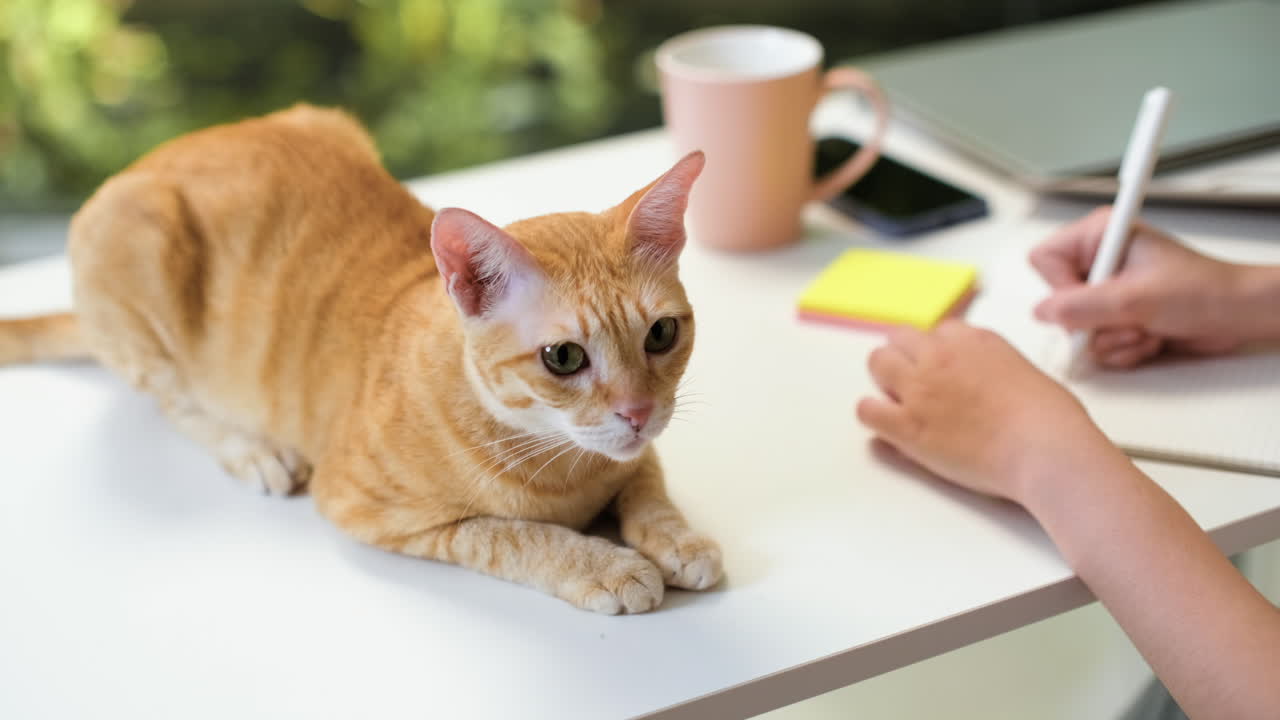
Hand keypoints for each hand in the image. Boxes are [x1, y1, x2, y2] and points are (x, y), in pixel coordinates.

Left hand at [856, 321, 1118, 503]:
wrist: (1044, 449)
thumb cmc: (1049, 418)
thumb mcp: (1025, 371)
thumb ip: (993, 368)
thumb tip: (986, 383)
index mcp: (973, 340)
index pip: (939, 330)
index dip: (940, 351)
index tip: (946, 369)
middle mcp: (940, 357)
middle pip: (900, 338)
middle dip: (905, 357)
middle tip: (916, 382)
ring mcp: (920, 389)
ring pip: (877, 363)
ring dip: (886, 379)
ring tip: (901, 401)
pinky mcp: (907, 425)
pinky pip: (866, 410)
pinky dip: (873, 416)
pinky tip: (889, 427)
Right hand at [1030, 206, 1248, 367]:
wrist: (1235, 315)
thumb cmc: (1202, 291)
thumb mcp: (1135, 299)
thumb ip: (1081, 306)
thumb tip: (1043, 312)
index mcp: (1100, 235)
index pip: (1044, 259)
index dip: (1061, 287)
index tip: (1091, 300)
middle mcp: (1100, 261)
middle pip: (1059, 300)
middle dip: (1094, 322)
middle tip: (1128, 318)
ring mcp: (1107, 292)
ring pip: (1077, 329)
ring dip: (1114, 339)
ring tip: (1145, 328)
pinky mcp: (1116, 317)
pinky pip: (1096, 344)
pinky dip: (1123, 349)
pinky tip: (1149, 337)